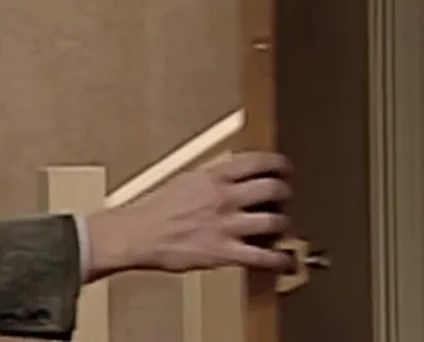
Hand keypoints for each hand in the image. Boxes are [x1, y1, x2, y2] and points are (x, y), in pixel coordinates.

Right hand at [83, 151, 294, 281]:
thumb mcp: (185, 182)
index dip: (278, 164)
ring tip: (283, 227)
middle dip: (286, 193)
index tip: (285, 168)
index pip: (256, 161)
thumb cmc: (155, 210)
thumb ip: (211, 180)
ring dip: (285, 224)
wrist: (137, 234)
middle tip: (287, 197)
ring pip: (276, 222)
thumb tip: (231, 178)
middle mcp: (224, 198)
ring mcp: (226, 226)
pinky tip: (286, 261)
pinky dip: (281, 260)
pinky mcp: (225, 252)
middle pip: (273, 189)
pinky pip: (264, 258)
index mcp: (212, 177)